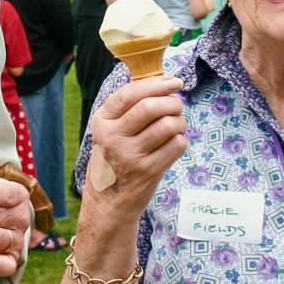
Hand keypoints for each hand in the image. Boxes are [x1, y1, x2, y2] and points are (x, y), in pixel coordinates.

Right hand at [86, 76, 186, 217]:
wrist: (108, 202)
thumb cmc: (114, 159)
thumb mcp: (109, 132)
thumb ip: (127, 110)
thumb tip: (162, 81)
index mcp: (101, 122)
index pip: (129, 94)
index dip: (156, 84)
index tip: (175, 82)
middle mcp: (112, 137)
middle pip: (151, 107)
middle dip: (172, 102)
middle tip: (177, 106)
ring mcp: (130, 156)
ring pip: (168, 125)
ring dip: (180, 121)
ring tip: (177, 125)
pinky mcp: (148, 171)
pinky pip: (177, 145)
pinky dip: (182, 140)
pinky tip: (174, 143)